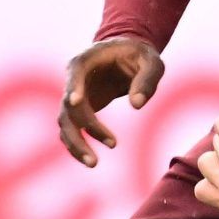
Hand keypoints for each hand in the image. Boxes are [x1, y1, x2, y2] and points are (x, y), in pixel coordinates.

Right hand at [57, 36, 163, 166]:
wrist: (127, 54)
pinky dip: (78, 145)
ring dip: (76, 143)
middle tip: (105, 146)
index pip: (76, 73)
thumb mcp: (152, 62)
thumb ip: (147, 80)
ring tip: (93, 163)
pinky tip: (90, 159)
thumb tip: (136, 105)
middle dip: (81, 128)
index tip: (75, 102)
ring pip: (66, 123)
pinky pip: (73, 129)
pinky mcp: (79, 110)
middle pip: (68, 106)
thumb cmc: (140, 55)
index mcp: (86, 60)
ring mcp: (74, 96)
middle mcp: (74, 78)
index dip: (74, 87)